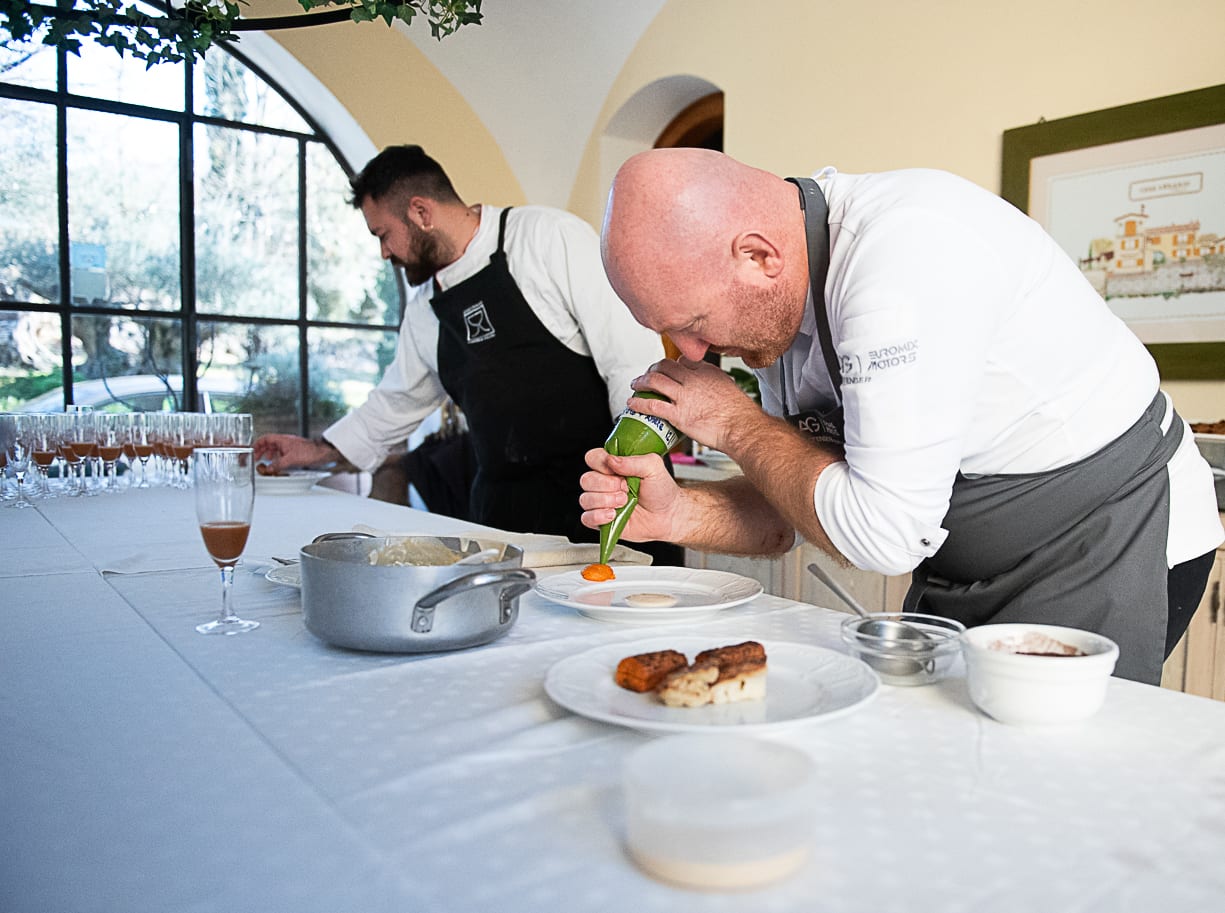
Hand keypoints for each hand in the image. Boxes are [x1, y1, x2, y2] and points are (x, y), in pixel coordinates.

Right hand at [252, 434, 334, 471]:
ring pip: (276, 448)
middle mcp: (285, 442)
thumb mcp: (290, 459)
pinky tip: (278, 463)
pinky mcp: (295, 452)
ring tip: (266, 461)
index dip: (257, 444)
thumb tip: (269, 468)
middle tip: (257, 458)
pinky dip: (278, 458)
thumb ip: (278, 465)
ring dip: (270, 454)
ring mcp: (290, 446)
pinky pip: (282, 453)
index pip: (265, 438)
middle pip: (269, 444)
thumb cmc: (310, 452)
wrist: (323, 453)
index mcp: (282, 440)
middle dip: (262, 450)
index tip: (252, 450)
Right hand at [579, 447, 680, 542]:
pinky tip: (613, 515)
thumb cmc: (661, 491)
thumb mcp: (654, 468)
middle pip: (586, 480)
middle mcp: (604, 483)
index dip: (601, 464)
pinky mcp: (601, 520)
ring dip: (605, 502)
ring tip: (623, 503)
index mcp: (613, 466)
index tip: (617, 471)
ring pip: (585, 499)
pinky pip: (586, 518)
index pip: (592, 458)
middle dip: (607, 485)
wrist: (668, 515)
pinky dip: (598, 517)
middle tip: (625, 489)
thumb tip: (612, 460)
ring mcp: (601, 502)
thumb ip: (634, 461)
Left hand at [628, 357, 761, 454]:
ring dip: (641, 382)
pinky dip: (639, 403)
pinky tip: (632, 404)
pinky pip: (652, 405)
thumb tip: (712, 385)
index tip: (667, 369)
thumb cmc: (739, 413)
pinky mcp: (678, 414)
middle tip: (647, 375)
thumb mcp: (729, 386)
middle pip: (664, 366)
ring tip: (635, 385)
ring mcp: (684, 396)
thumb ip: (716, 382)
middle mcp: (692, 379)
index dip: (671, 364)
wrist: (742, 427)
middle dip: (652, 369)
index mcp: (706, 371)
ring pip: (655, 381)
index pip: (682, 360)